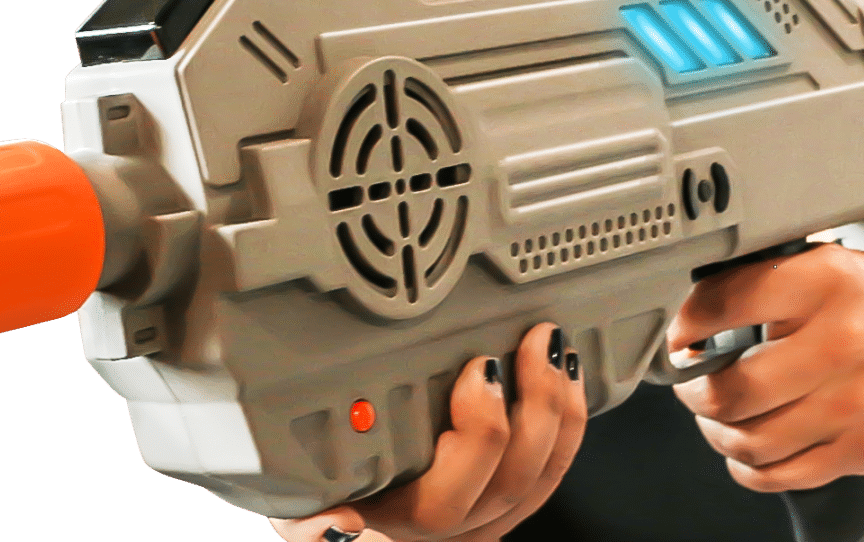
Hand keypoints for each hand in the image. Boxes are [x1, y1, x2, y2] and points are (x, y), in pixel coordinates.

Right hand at [270, 323, 586, 541]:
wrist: (355, 520)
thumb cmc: (323, 497)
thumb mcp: (295, 509)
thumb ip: (307, 522)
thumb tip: (340, 525)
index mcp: (400, 524)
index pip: (447, 500)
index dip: (478, 438)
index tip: (480, 372)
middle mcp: (450, 530)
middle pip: (508, 484)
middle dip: (530, 408)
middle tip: (530, 341)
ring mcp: (485, 519)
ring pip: (540, 480)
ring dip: (557, 412)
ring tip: (553, 351)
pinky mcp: (507, 501)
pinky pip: (551, 473)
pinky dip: (567, 426)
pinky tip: (568, 380)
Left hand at [666, 244, 863, 491]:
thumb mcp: (837, 266)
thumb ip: (772, 280)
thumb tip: (693, 307)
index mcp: (830, 281)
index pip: (728, 303)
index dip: (687, 325)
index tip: (679, 337)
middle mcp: (845, 340)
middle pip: (734, 390)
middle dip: (695, 394)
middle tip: (692, 387)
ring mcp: (857, 401)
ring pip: (752, 440)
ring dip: (718, 434)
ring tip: (717, 420)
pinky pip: (782, 474)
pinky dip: (749, 468)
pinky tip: (746, 450)